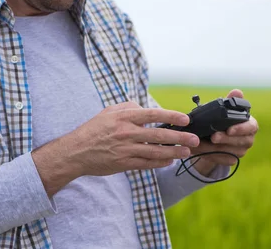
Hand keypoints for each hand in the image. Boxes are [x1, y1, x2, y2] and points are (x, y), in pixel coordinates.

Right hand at [32, 101, 199, 195]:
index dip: (171, 117)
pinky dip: (159, 163)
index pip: (153, 115)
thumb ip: (129, 107)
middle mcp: (126, 133)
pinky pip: (146, 164)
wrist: (76, 152)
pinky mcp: (124, 163)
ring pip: (155, 152)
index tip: (186, 119)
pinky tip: (169, 161)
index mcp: (124, 117)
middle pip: (159, 135)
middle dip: (180, 138)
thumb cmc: (94, 129)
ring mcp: (126, 150)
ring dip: (174, 152)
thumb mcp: (109, 111)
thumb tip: (146, 109)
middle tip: (194, 139)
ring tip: (187, 152)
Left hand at [190, 89, 258, 176]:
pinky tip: (200, 151)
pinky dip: (210, 156)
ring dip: (213, 148)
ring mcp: (241, 151)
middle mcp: (248, 139)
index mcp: (250, 124)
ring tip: (199, 143)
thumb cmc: (223, 119)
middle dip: (225, 139)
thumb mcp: (225, 109)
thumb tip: (237, 91)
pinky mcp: (232, 159)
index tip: (229, 129)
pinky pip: (222, 160)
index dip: (241, 129)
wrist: (216, 136)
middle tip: (213, 137)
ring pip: (229, 152)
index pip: (251, 127)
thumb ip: (231, 101)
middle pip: (239, 141)